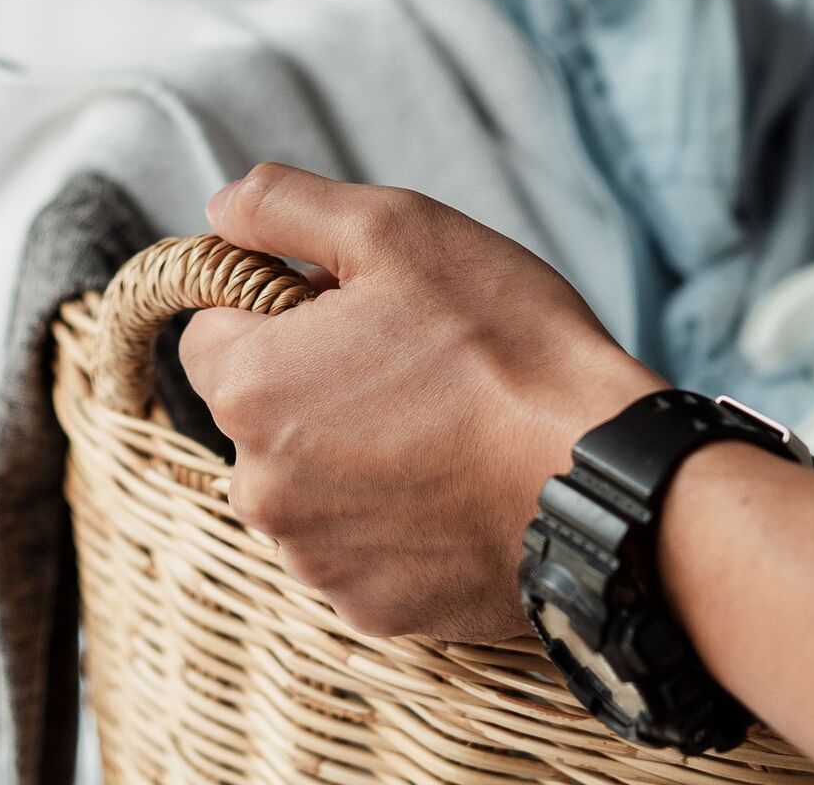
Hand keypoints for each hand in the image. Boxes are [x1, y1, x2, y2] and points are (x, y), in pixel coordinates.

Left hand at [176, 164, 661, 641]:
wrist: (602, 478)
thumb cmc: (503, 346)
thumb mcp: (395, 229)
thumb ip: (283, 207)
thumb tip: (220, 209)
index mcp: (251, 389)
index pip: (211, 331)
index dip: (275, 306)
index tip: (346, 306)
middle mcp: (261, 488)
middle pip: (259, 411)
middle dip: (312, 381)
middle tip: (408, 360)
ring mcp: (316, 557)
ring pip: (307, 482)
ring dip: (349, 453)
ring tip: (441, 425)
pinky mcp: (373, 606)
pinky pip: (358, 545)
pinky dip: (393, 517)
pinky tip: (454, 486)